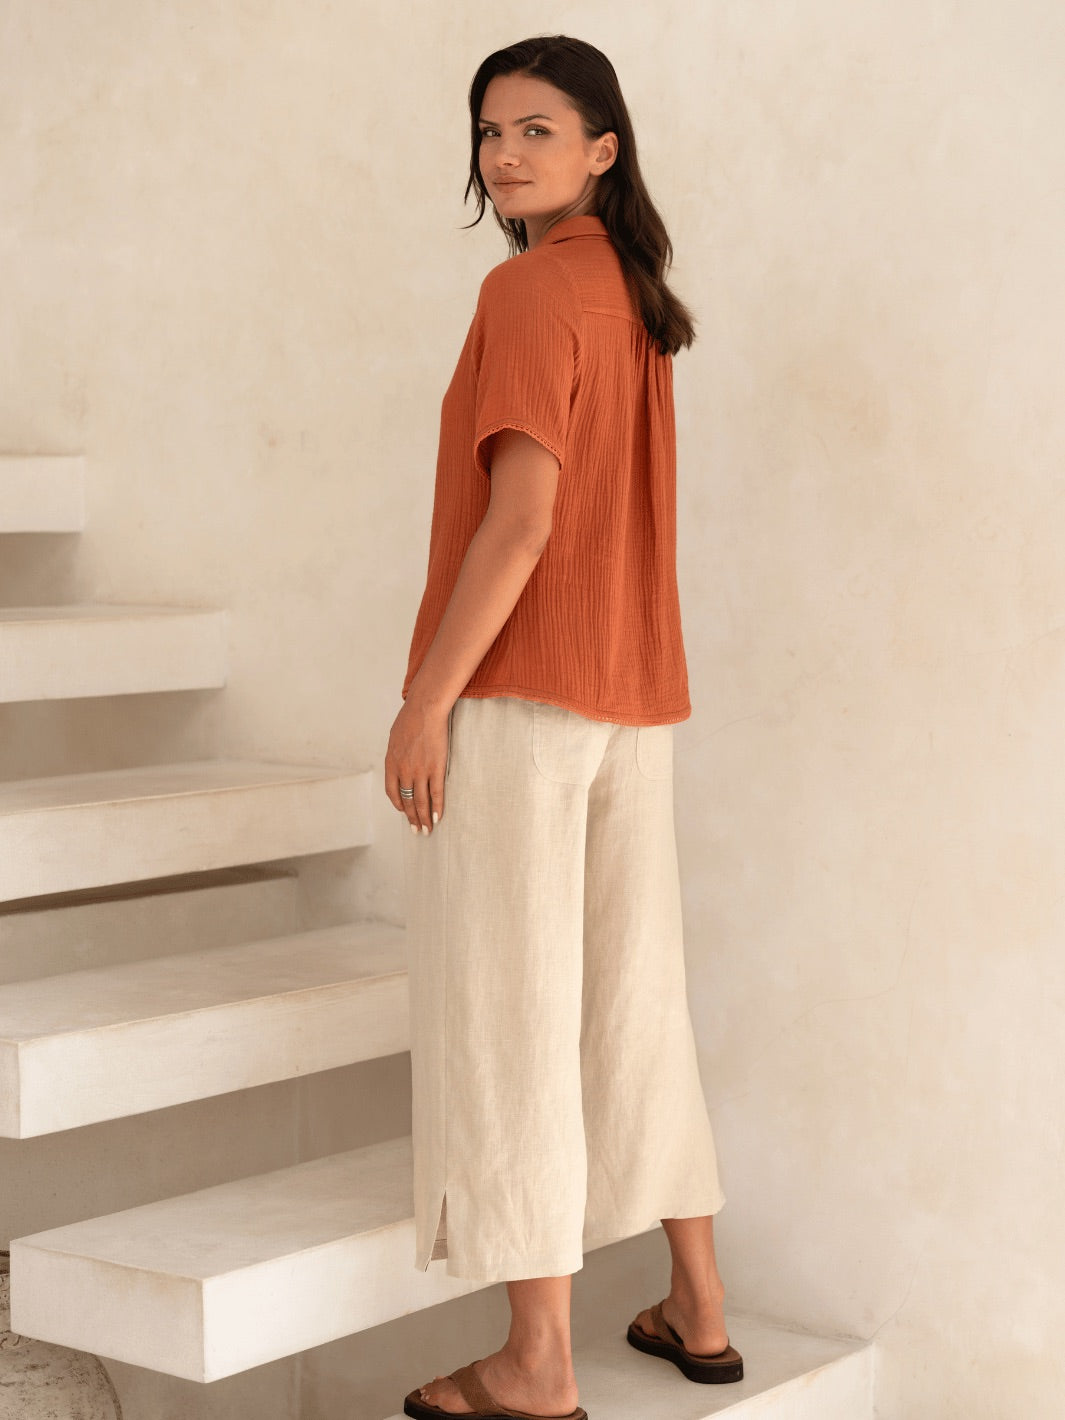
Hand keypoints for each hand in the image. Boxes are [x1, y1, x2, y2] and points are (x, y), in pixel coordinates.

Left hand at [385, 697, 448, 833]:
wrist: (424, 709)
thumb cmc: (410, 719)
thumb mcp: (395, 737)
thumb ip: (396, 753)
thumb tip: (399, 759)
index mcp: (391, 764)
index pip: (392, 791)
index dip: (398, 804)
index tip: (403, 811)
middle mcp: (403, 771)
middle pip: (407, 801)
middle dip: (412, 818)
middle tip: (417, 830)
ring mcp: (420, 771)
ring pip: (421, 801)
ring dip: (424, 818)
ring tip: (427, 830)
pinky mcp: (436, 768)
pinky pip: (436, 793)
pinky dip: (437, 807)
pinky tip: (438, 817)